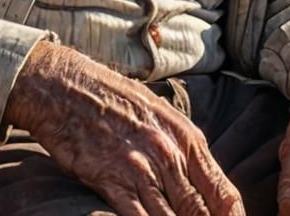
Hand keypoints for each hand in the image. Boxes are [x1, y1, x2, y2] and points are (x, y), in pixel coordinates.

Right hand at [4, 41, 245, 215]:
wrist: (64, 86)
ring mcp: (141, 170)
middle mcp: (169, 154)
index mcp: (186, 137)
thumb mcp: (159, 114)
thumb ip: (182, 147)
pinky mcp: (112, 182)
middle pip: (201, 213)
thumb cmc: (112, 98)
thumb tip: (201, 180)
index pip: (224, 193)